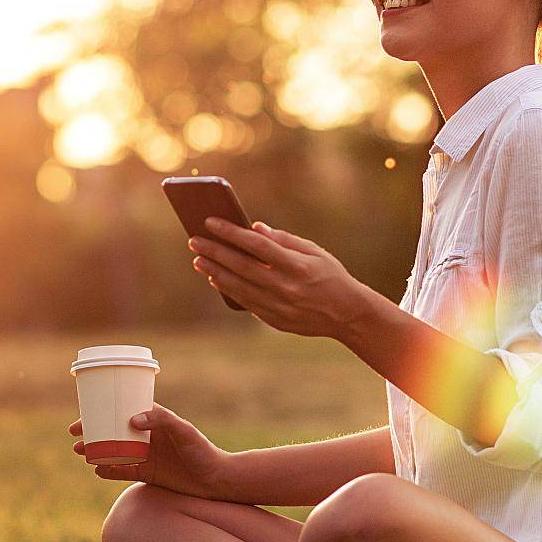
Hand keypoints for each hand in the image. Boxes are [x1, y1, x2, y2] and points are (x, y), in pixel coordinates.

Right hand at [68, 402, 234, 498]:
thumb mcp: (183, 430)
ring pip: (113, 451)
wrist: (216, 481)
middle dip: (92, 431)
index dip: (102, 410)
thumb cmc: (202, 451)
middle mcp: (146, 436)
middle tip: (74, 437)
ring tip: (80, 452)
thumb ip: (160, 420)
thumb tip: (131, 420)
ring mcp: (145, 455)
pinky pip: (122, 471)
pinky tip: (97, 471)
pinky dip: (109, 470)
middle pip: (112, 430)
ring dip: (96, 451)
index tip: (84, 414)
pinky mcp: (148, 474)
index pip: (122, 410)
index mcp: (153, 420)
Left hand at [187, 218, 382, 342]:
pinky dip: (227, 289)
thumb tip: (254, 228)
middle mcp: (286, 287)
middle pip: (242, 266)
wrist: (347, 314)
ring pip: (238, 287)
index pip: (257, 246)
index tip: (211, 222)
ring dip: (214, 272)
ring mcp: (279, 306)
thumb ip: (284, 240)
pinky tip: (215, 278)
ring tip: (198, 259)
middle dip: (215, 252)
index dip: (232, 233)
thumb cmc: (331, 276)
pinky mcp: (274, 319)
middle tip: (194, 240)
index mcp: (297, 266)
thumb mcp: (314, 252)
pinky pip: (245, 302)